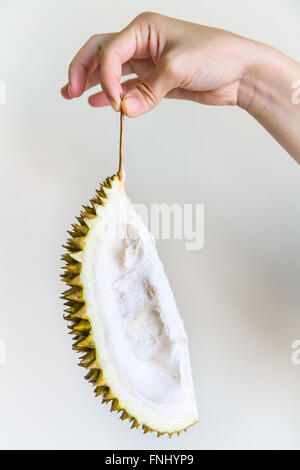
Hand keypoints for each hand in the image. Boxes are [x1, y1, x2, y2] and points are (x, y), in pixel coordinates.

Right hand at [61, 11, 256, 116]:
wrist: (239, 73)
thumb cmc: (215, 55)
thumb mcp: (177, 68)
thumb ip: (148, 91)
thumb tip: (124, 110)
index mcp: (144, 28)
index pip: (110, 50)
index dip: (106, 76)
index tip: (114, 101)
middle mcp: (142, 43)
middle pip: (101, 53)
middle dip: (83, 70)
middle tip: (69, 89)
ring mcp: (147, 63)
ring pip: (111, 72)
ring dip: (92, 83)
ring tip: (72, 95)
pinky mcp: (154, 82)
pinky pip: (127, 88)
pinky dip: (112, 95)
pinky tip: (97, 102)